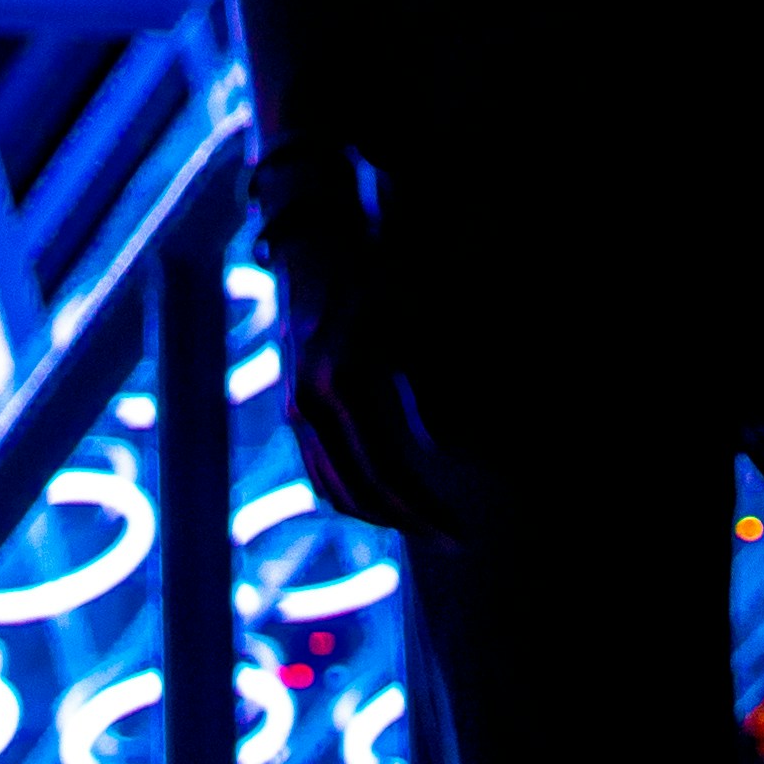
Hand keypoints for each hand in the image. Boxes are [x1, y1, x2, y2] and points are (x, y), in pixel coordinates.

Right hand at [251, 144, 454, 538]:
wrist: (324, 224)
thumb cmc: (386, 259)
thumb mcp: (423, 310)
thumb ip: (433, 382)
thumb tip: (447, 446)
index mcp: (342, 378)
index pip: (387, 469)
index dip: (428, 505)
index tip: (467, 526)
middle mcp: (311, 397)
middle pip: (362, 488)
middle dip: (413, 519)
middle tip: (459, 539)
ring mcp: (297, 402)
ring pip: (336, 487)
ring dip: (385, 514)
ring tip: (434, 527)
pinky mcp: (296, 403)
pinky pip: (321, 470)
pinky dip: (356, 496)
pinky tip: (393, 505)